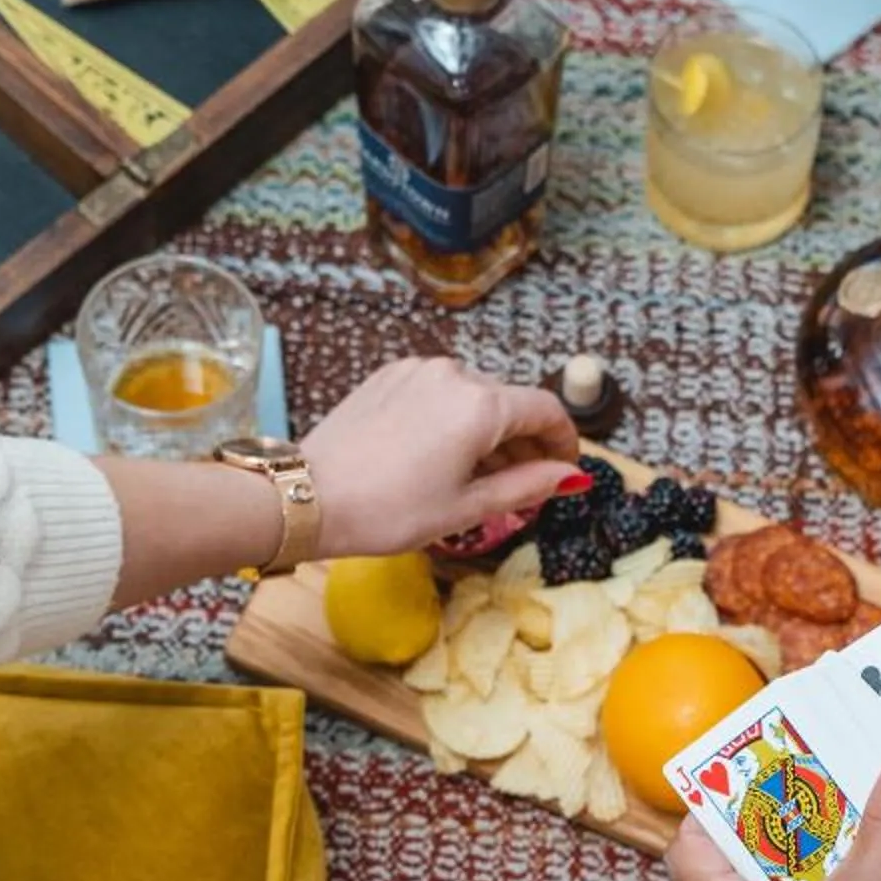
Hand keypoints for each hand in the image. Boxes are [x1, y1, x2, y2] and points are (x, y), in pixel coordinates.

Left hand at [303, 357, 581, 557]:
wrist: (308, 497)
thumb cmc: (389, 511)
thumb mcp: (467, 508)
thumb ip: (527, 486)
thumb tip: (571, 477)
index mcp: (481, 405)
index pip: (546, 410)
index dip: (565, 441)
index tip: (564, 470)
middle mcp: (454, 373)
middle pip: (510, 403)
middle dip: (523, 443)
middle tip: (520, 487)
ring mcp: (418, 370)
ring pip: (473, 396)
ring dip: (487, 432)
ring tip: (475, 478)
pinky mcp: (389, 375)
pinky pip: (438, 391)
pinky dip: (452, 418)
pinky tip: (437, 456)